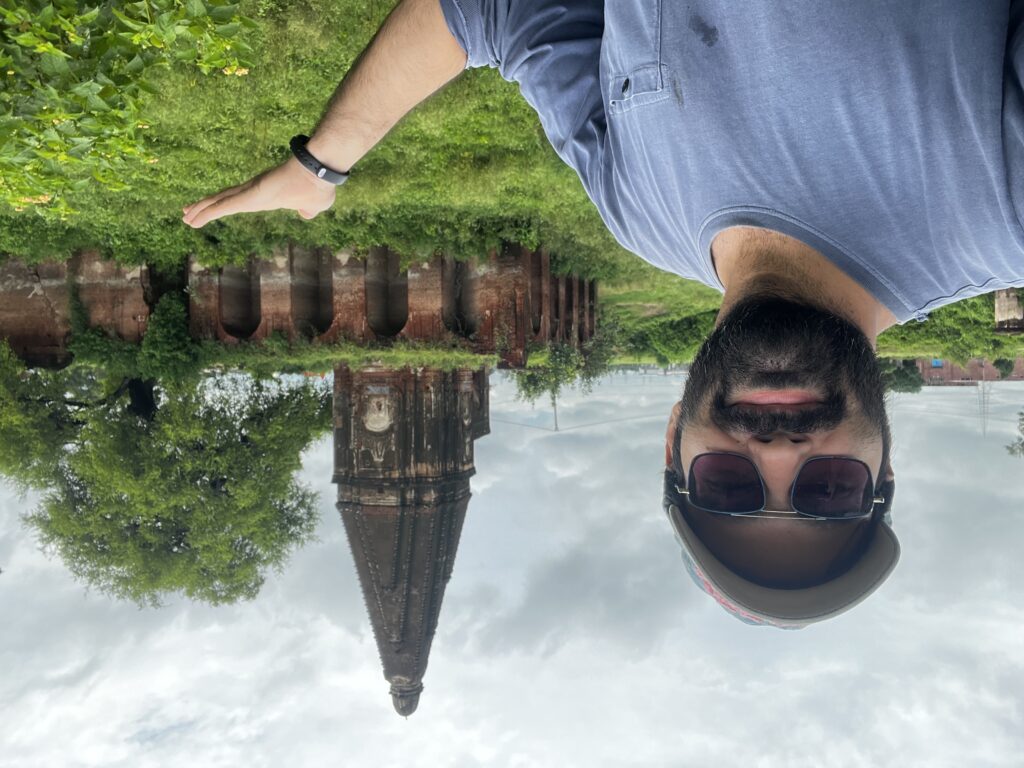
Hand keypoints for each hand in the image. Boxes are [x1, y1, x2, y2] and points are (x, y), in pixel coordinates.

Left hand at [182, 156, 336, 227]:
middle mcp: (254, 191)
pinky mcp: (250, 195)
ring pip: (219, 202)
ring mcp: (251, 192)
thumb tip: (305, 213)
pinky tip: (193, 218)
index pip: (239, 200)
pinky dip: (207, 212)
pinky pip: (223, 206)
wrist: (320, 171)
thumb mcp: (316, 204)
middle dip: (205, 206)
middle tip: (187, 212)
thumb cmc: (319, 186)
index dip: (224, 204)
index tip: (211, 208)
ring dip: (200, 210)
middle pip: (223, 199)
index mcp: (266, 194)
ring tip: (184, 216)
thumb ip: (308, 209)